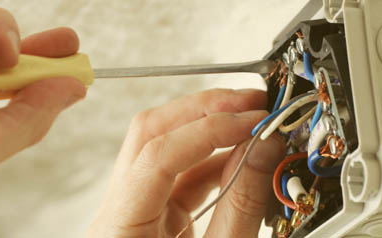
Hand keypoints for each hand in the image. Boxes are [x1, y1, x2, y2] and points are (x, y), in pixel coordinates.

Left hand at [89, 89, 285, 236]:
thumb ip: (241, 206)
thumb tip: (263, 150)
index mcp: (120, 225)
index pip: (157, 154)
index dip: (208, 129)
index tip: (251, 122)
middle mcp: (119, 211)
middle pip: (152, 133)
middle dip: (206, 110)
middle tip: (252, 104)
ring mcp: (134, 209)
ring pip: (166, 147)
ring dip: (213, 130)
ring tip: (254, 125)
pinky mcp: (153, 214)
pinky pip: (182, 173)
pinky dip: (216, 159)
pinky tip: (244, 156)